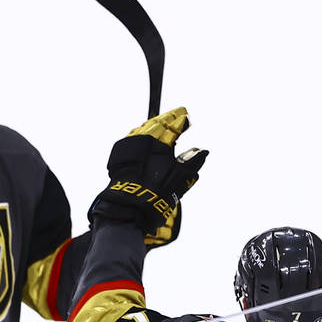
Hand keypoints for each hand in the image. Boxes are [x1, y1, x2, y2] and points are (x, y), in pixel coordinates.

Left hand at [89, 106, 207, 246]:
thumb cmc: (157, 193)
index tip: (187, 116)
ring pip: (143, 129)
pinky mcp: (119, 155)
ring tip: (162, 122)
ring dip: (154, 126)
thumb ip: (193, 161)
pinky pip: (133, 139)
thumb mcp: (181, 177)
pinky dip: (142, 136)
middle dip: (168, 118)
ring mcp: (129, 146)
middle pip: (157, 123)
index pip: (172, 125)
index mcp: (158, 140)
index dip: (181, 120)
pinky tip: (144, 137)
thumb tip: (202, 151)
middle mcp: (141, 139)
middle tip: (177, 113)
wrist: (128, 208)